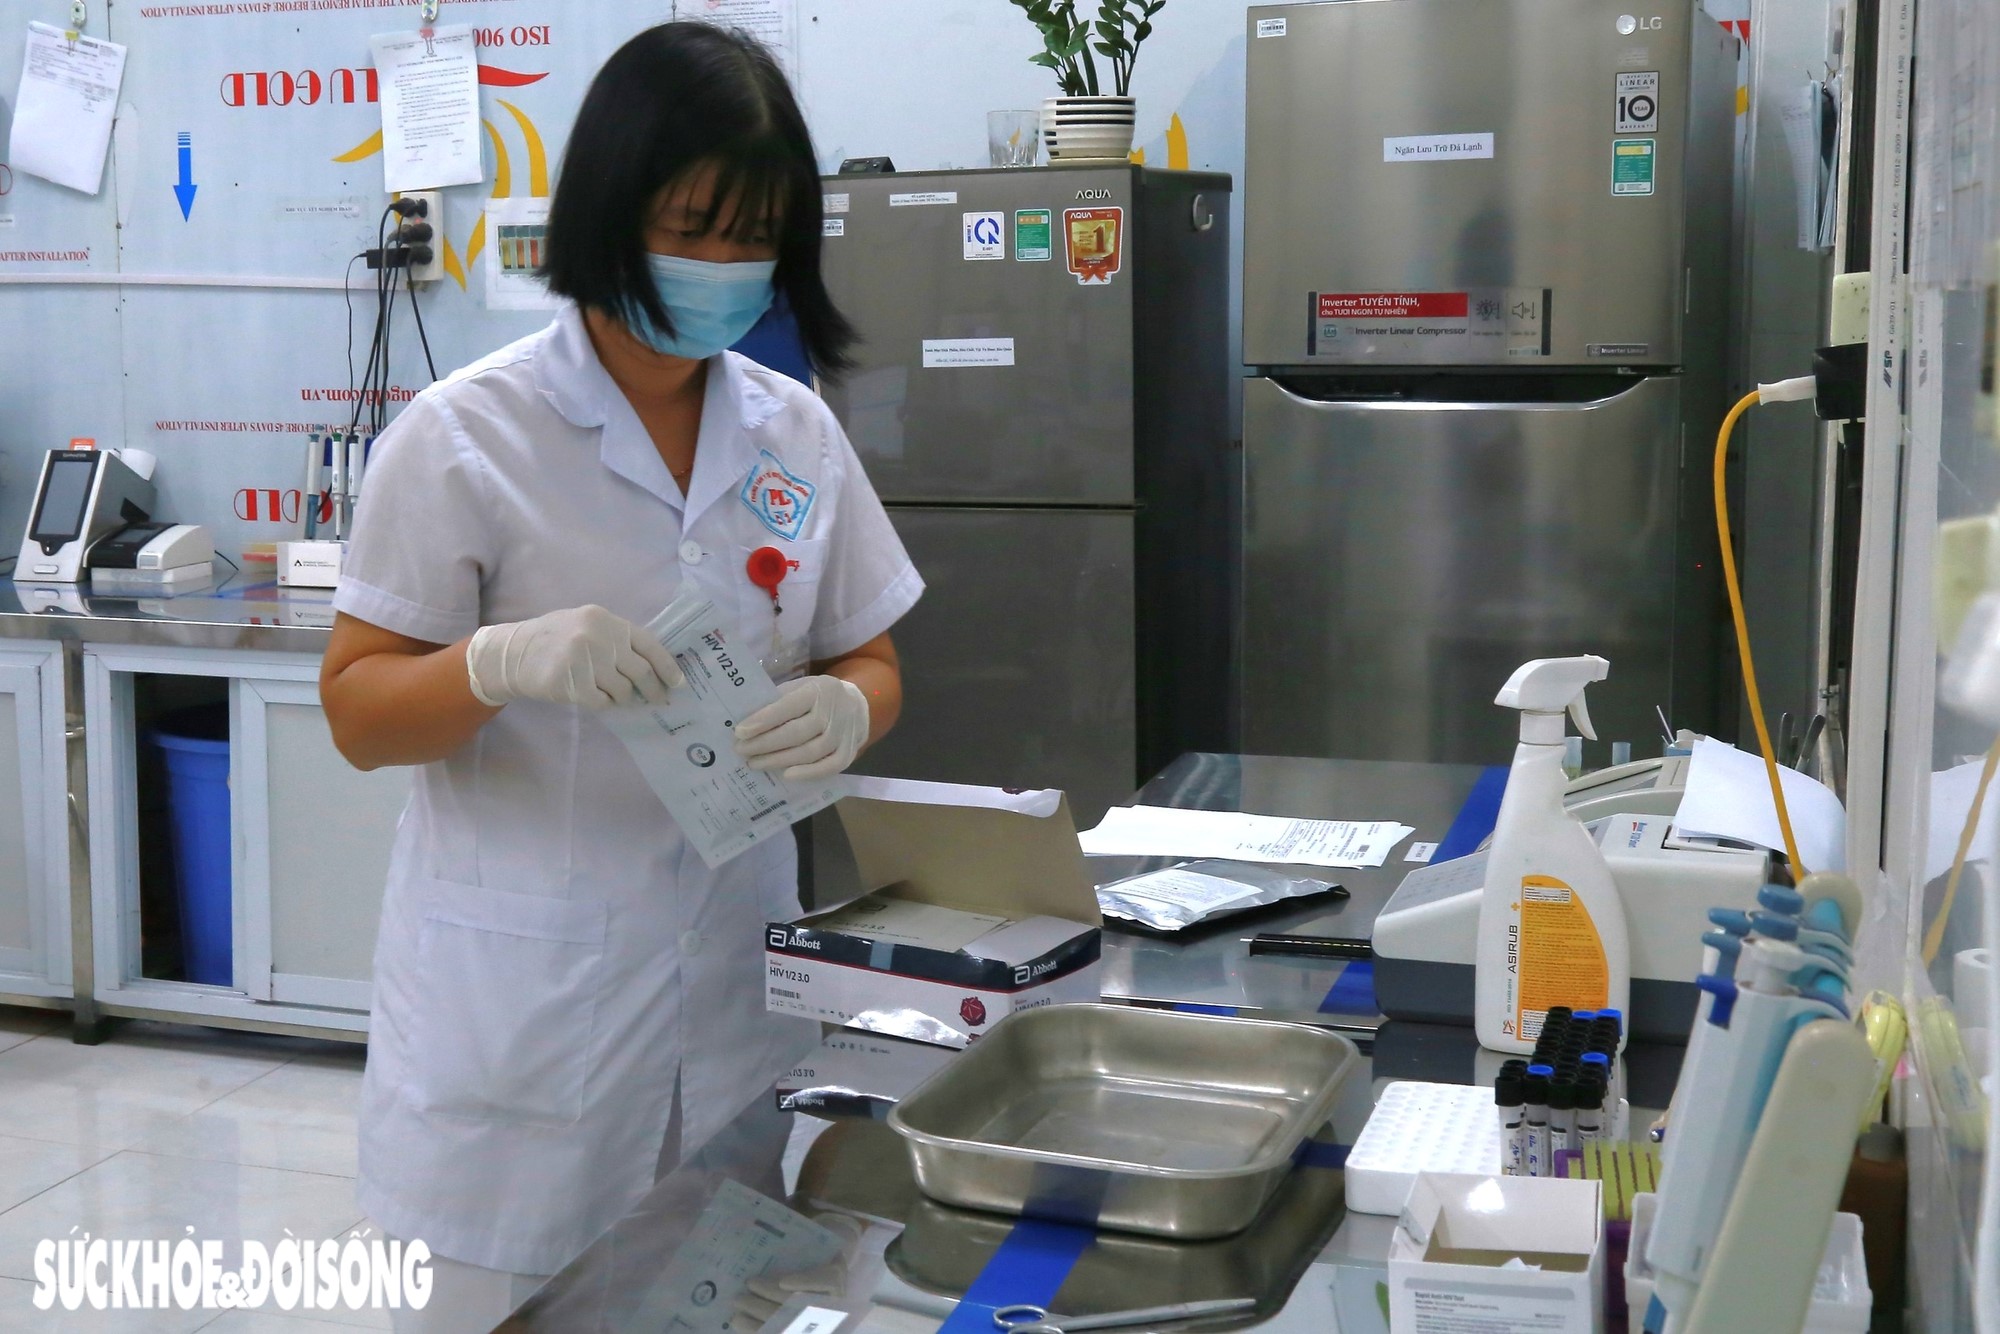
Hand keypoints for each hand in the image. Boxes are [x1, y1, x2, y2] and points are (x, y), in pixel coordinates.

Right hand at [465, 605, 682, 708]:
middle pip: (640, 671)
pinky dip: (605, 705)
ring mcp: (584, 660)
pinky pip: (602, 702)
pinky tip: (599, 700)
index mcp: (605, 620)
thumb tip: (654, 667)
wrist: (513, 653)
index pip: (648, 644)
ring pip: (623, 690)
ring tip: (621, 699)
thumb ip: (616, 639)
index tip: (678, 682)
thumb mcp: (586, 625)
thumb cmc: (555, 640)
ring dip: (625, 698)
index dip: (667, 666)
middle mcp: (598, 637)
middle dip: (653, 689)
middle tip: (658, 700)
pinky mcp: (571, 683)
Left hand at [733, 675, 869, 780]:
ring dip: (778, 760)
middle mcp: (833, 712)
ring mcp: (844, 734)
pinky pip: (829, 767)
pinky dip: (808, 774)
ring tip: (754, 763)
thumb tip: (746, 724)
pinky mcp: (849, 753)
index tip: (739, 732)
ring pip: (810, 752)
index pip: (788, 706)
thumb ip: (776, 701)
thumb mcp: (799, 688)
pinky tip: (785, 775)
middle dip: (765, 744)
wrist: (856, 705)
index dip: (763, 720)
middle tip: (741, 750)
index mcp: (817, 690)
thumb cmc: (816, 697)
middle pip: (796, 733)